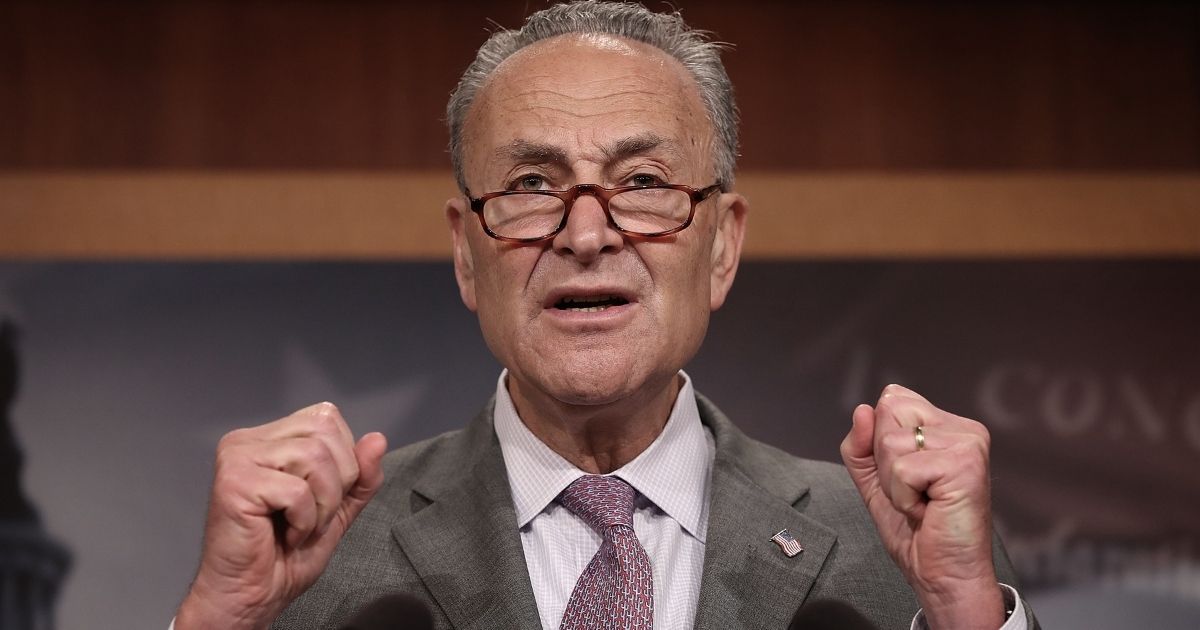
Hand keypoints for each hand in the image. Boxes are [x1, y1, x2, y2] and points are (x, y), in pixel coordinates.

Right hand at [175, 402, 387, 629]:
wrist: (250, 596)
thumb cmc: (285, 556)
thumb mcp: (338, 509)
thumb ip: (360, 476)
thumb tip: (378, 439)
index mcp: (269, 438)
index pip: (326, 417)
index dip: (343, 459)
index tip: (321, 499)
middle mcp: (248, 439)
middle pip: (324, 433)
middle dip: (337, 482)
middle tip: (313, 516)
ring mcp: (237, 457)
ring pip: (314, 457)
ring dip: (322, 504)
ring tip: (301, 527)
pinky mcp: (234, 482)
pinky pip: (297, 490)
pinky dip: (305, 520)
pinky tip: (286, 536)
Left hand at [840, 384, 1004, 629]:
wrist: (943, 575)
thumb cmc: (916, 532)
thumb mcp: (875, 480)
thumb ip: (861, 445)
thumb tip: (862, 410)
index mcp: (946, 425)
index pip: (891, 399)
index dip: (880, 441)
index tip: (906, 477)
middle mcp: (962, 427)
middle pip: (888, 410)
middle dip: (884, 460)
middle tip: (914, 492)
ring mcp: (967, 442)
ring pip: (890, 442)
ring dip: (894, 484)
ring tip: (922, 504)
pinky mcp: (965, 463)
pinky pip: (902, 468)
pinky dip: (903, 497)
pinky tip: (929, 511)